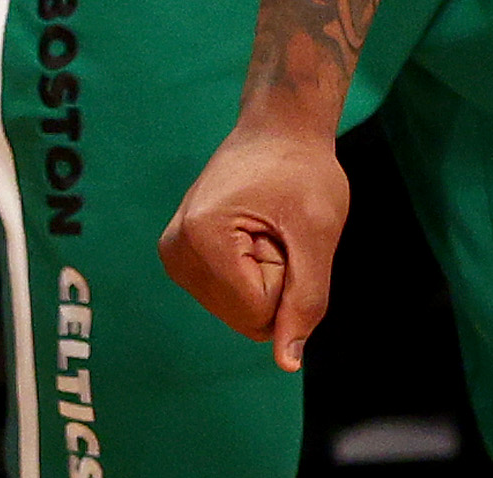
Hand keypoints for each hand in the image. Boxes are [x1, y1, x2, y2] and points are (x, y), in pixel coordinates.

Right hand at [161, 124, 350, 369]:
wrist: (278, 130)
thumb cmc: (303, 171)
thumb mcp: (319, 232)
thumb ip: (307, 299)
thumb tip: (288, 362)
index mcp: (202, 238)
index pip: (259, 311)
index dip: (289, 276)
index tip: (285, 227)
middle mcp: (176, 251)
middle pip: (244, 317)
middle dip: (275, 281)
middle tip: (277, 228)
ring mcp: (173, 256)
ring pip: (237, 312)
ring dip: (264, 277)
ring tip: (266, 228)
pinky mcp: (180, 258)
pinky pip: (228, 298)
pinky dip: (250, 274)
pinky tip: (252, 233)